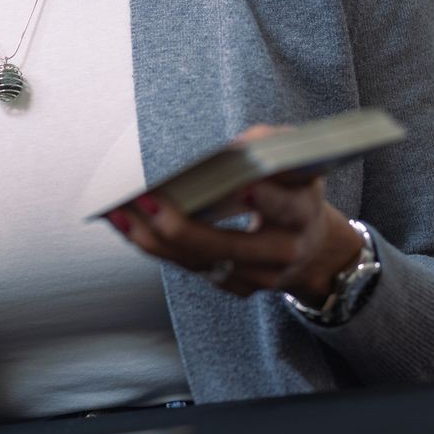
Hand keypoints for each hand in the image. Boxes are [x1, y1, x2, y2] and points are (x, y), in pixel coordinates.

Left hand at [106, 124, 363, 304]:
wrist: (312, 244)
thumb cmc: (290, 188)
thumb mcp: (292, 161)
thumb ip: (269, 146)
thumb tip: (233, 148)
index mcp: (302, 211)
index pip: (285, 207)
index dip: (265, 200)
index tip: (240, 186)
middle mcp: (285, 250)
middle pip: (230, 246)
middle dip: (183, 226)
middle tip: (146, 200)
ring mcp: (262, 276)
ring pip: (203, 263)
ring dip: (155, 239)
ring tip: (121, 211)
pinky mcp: (239, 288)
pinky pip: (192, 270)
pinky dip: (157, 248)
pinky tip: (128, 225)